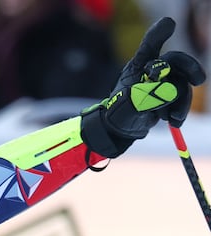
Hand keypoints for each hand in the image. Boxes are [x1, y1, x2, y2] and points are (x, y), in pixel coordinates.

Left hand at [81, 17, 205, 157]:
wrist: (123, 127)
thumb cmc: (120, 111)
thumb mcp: (128, 104)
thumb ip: (146, 95)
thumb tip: (166, 89)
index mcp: (139, 66)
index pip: (149, 46)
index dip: (159, 33)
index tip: (169, 24)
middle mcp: (153, 70)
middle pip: (176, 60)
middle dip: (190, 67)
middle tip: (199, 80)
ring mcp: (163, 81)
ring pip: (182, 83)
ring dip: (182, 102)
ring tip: (172, 118)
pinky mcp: (170, 94)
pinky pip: (183, 98)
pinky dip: (180, 110)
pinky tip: (173, 121)